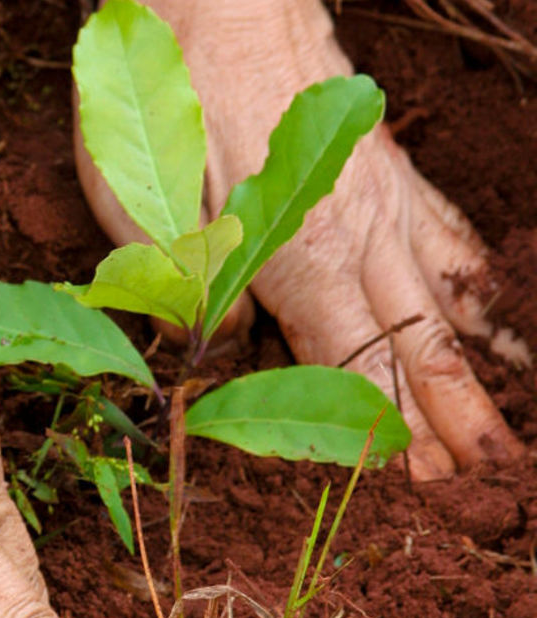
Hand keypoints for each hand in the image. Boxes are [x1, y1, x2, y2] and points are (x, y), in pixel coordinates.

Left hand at [76, 0, 526, 478]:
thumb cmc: (170, 98)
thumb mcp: (141, 206)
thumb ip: (186, 291)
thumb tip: (219, 356)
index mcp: (297, 259)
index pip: (352, 370)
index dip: (382, 439)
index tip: (412, 493)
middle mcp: (358, 236)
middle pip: (415, 348)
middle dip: (448, 426)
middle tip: (483, 490)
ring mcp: (385, 199)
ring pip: (444, 303)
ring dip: (475, 375)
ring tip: (506, 435)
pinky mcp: (388, 169)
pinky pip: (447, 239)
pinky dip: (478, 291)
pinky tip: (494, 317)